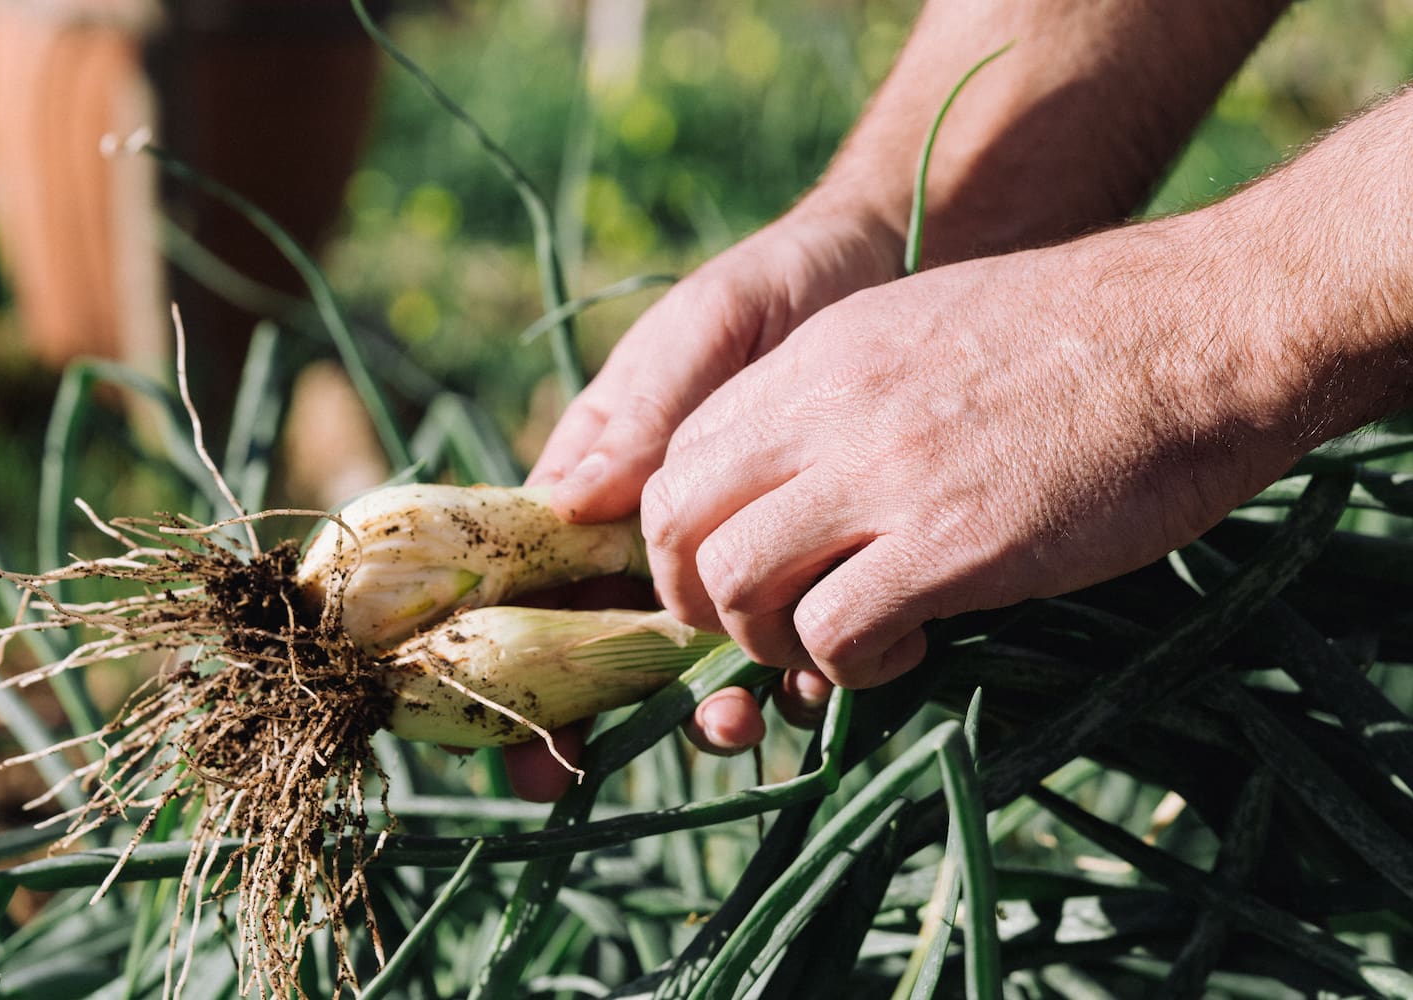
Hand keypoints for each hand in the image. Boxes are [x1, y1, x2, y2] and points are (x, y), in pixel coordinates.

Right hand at [506, 202, 899, 798]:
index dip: (516, 668)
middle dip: (598, 716)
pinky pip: (793, 639)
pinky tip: (818, 683)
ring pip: (696, 662)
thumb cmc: (778, 285)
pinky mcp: (813, 565)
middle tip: (593, 765)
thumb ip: (648, 408)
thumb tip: (571, 500)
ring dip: (703, 708)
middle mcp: (655, 530)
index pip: (535, 579)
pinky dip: (797, 672)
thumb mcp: (710, 327)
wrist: (897, 272)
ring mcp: (735, 555)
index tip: (521, 743)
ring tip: (733, 721)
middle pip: (602, 645)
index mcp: (603, 476)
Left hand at [641, 218, 1312, 686]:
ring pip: (732, 583)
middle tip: (771, 625)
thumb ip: (850, 398)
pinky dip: (853, 666)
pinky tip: (914, 648)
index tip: (747, 571)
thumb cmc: (1091, 341)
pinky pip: (831, 635)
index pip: (679, 453)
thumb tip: (808, 483)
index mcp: (820, 354)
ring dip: (770, 640)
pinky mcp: (950, 544)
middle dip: (701, 598)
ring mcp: (883, 474)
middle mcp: (827, 407)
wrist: (1206, 331)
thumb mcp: (931, 329)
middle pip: (677, 522)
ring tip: (840, 641)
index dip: (692, 532)